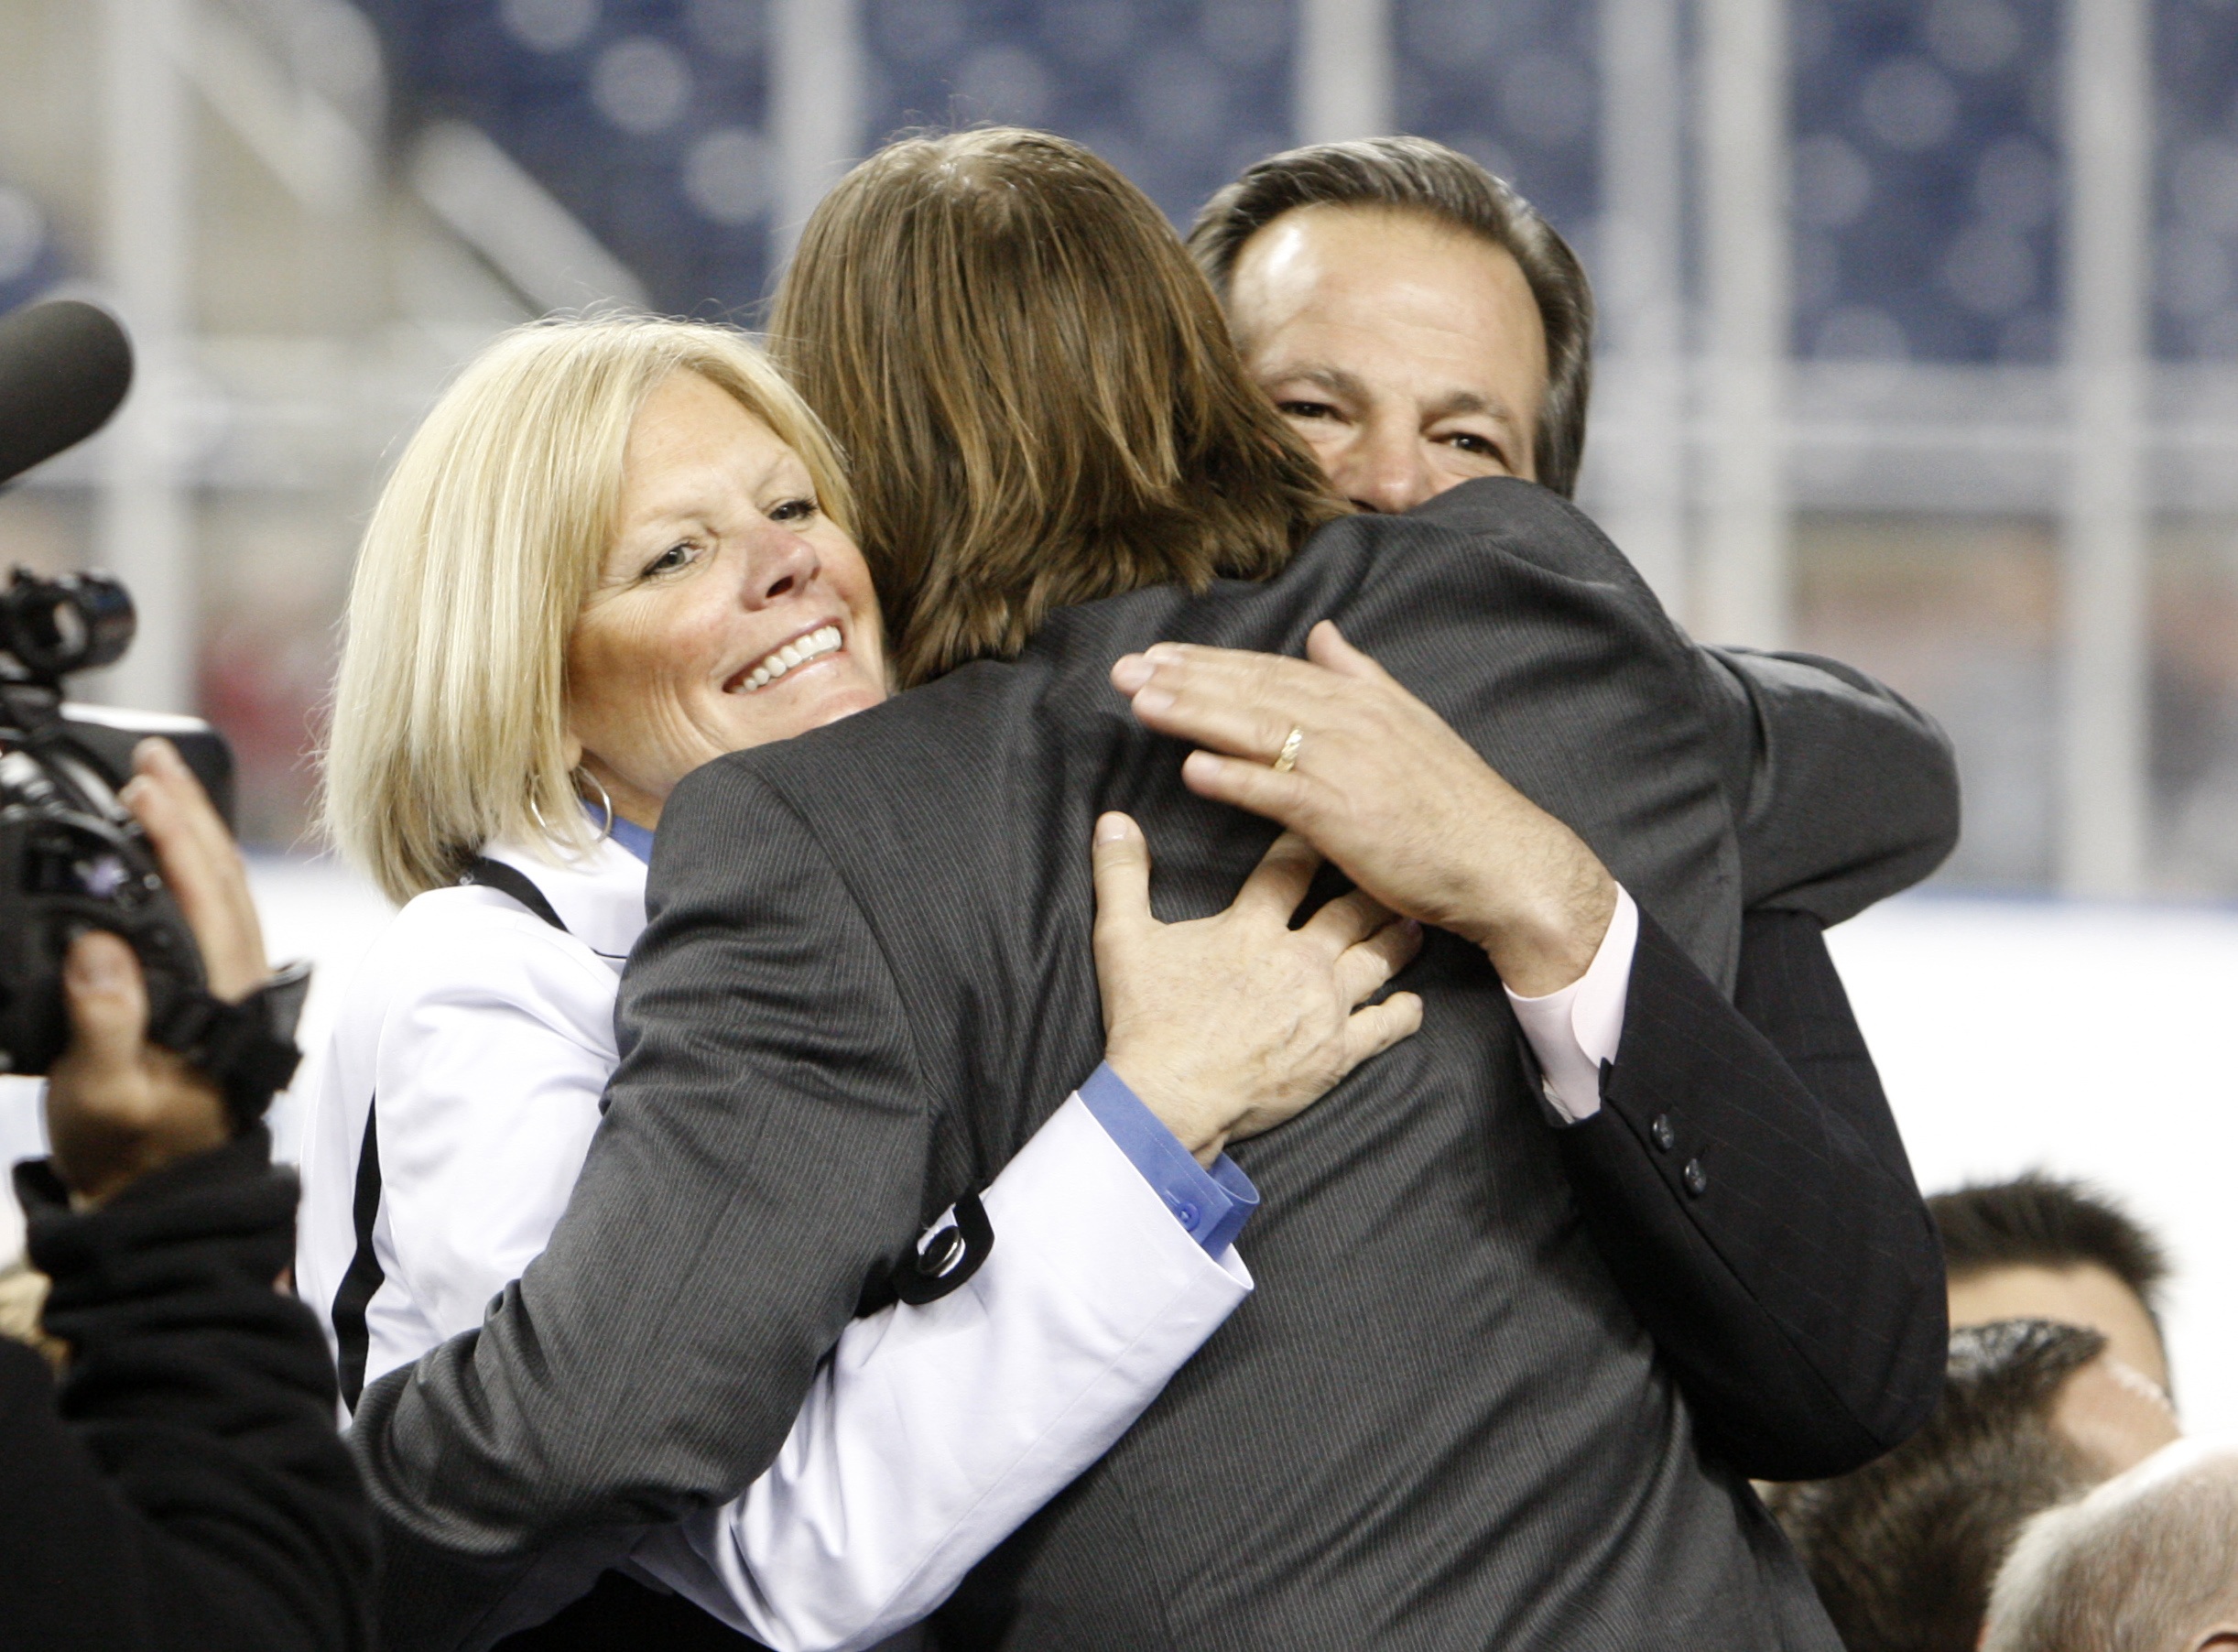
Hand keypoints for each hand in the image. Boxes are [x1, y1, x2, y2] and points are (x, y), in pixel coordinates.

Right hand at [43, 740, 270, 1203]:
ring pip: (221, 889)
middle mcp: (236, 982)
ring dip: (193, 830)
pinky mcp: (211, 990)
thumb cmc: (130, 1150)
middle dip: (189, 811)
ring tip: (158, 779)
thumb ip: (104, 1024)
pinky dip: (189, 865)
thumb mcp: (102, 1095)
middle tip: (153, 757)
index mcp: (220, 999)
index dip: (177, 838)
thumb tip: (101, 948)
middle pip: (222, 878)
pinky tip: (165, 842)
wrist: (156, 1195)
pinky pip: (207, 910)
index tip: (145, 788)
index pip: (206, 898)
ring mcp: (229, 984)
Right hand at [1091, 814, 1422, 1164]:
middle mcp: (1299, 961)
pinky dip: (1403, 1012)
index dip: (1309, 841)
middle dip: (1371, 887)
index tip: (1326, 824)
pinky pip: (1385, 1027)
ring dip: (1396, 940)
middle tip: (1390, 872)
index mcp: (1252, 928)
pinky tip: (1410, 1003)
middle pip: (1350, 910)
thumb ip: (1121, 876)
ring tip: (1410, 923)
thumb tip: (1112, 821)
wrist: (1170, 1099)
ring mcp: (1323, 1009)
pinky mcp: (1336, 1054)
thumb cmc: (1147, 1020)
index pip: (1291, 868)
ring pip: (1378, 960)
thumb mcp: (1123, 940)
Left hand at [1111, 621, 1616, 996]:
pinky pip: (1280, 792)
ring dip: (1194, 714)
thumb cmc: (1452, 803)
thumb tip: (1323, 635)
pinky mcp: (1346, 815)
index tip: (1158, 654)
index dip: (1210, 662)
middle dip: (1183, 678)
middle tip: (1124, 669)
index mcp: (1358, 699)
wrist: (1501, 859)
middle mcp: (1349, 721)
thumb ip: (1360, 677)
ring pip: (1256, 731)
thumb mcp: (1409, 722)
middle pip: (1251, 691)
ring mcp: (1346, 766)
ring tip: (1141, 701)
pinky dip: (1237, 779)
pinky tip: (1192, 769)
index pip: (1269, 671)